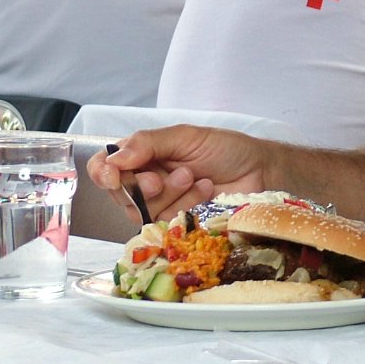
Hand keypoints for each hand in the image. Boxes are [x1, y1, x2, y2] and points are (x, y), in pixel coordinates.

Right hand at [88, 125, 267, 222]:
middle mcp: (145, 183)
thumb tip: (115, 158)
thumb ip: (147, 143)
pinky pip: (165, 225)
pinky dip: (185, 206)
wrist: (260, 170)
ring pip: (142, 212)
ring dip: (170, 193)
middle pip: (119, 194)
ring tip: (195, 177)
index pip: (104, 167)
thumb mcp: (185, 136)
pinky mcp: (177, 227)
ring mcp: (161, 207)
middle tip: (166, 174)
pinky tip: (204, 192)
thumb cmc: (225, 149)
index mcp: (141, 157)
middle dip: (142, 185)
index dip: (103, 173)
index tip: (116, 175)